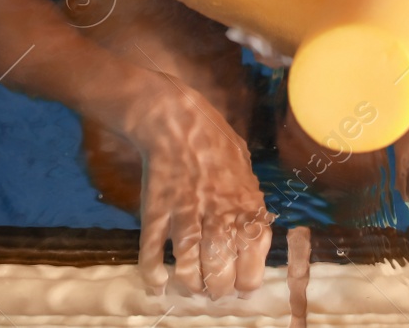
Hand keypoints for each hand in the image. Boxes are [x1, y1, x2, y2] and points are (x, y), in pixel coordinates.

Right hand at [125, 81, 274, 299]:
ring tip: (191, 288)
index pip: (255, 254)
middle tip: (214, 290)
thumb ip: (249, 196)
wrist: (175, 118)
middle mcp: (219, 212)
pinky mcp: (157, 209)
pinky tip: (158, 284)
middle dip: (219, 288)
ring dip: (191, 284)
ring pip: (190, 266)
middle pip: (222, 269)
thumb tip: (254, 224)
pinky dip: (153, 273)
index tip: (242, 287)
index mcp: (246, 202)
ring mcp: (186, 212)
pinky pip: (153, 250)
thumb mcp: (244, 164)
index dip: (249, 279)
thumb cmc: (213, 137)